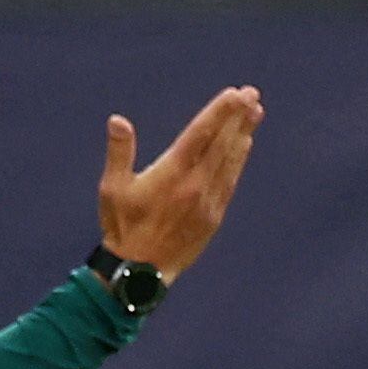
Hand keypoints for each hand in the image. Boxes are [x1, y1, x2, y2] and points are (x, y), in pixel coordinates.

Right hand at [96, 84, 264, 282]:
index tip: (235, 94)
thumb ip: (119, 153)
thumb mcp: (112, 189)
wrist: (138, 274)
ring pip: (230, 160)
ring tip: (255, 112)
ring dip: (243, 133)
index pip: (201, 134)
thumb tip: (118, 121)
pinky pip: (230, 181)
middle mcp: (195, 185)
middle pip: (222, 143)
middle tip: (251, 93)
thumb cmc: (122, 228)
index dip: (220, 112)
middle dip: (238, 116)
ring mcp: (207, 202)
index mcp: (172, 173)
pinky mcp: (213, 217)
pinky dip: (239, 160)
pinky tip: (244, 145)